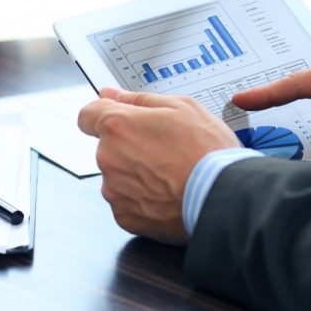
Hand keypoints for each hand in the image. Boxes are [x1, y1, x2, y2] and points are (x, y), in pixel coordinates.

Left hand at [78, 88, 239, 243]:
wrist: (223, 197)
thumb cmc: (207, 151)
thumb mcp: (181, 106)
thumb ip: (138, 99)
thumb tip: (111, 94)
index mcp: (118, 126)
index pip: (87, 115)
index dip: (104, 115)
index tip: (119, 120)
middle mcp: (108, 158)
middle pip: (108, 147)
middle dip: (129, 146)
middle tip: (164, 149)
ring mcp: (114, 190)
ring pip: (118, 176)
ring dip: (136, 174)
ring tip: (170, 174)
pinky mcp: (124, 216)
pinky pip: (126, 202)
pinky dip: (142, 198)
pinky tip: (167, 193)